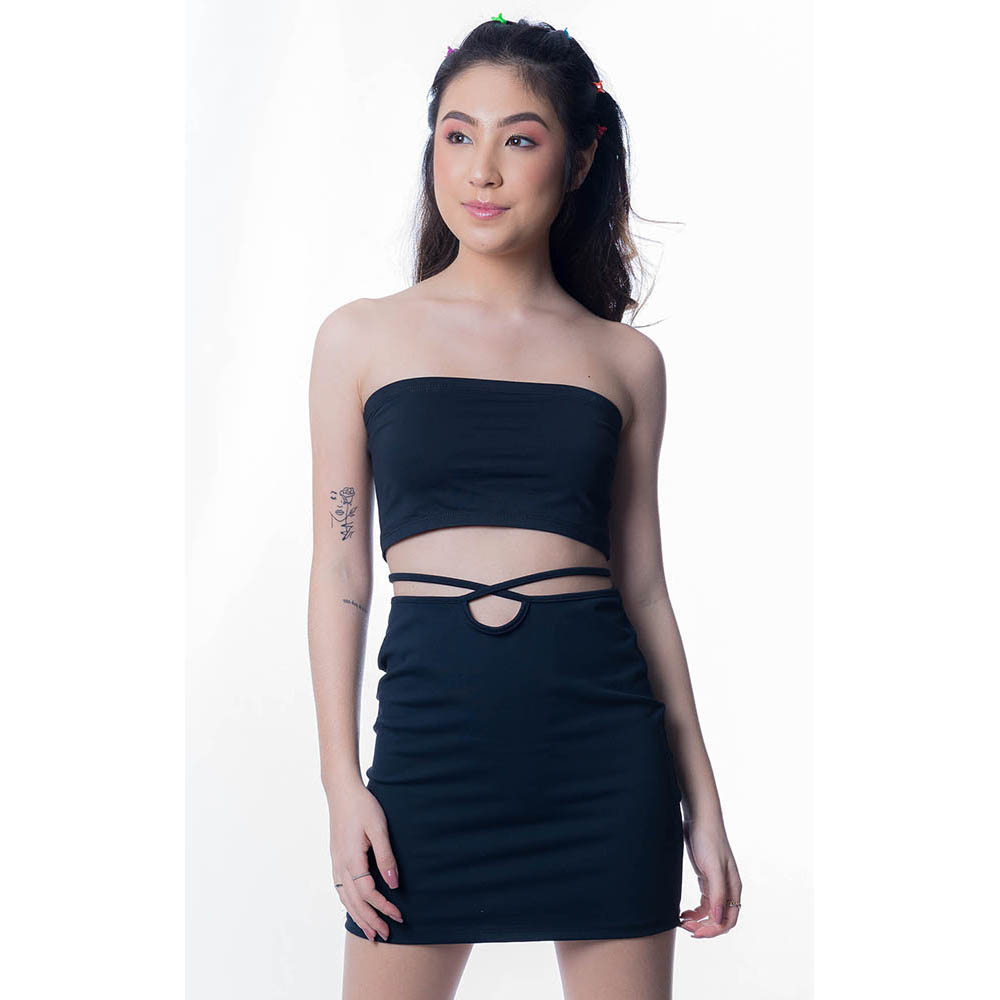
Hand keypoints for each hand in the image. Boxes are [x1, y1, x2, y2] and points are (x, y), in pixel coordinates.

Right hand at [328, 784, 403, 941]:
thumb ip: (386, 856)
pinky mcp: (336, 858)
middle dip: (370, 920)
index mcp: (351, 859)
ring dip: (358, 916)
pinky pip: (340, 889)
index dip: (383, 907)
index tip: (399, 916)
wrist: (341, 791)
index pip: (368, 893)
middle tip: (385, 935)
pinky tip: (354, 908)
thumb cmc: (363, 806)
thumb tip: (393, 883)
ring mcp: (336, 863)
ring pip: (345, 898)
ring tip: (370, 931)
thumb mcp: (379, 828)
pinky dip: (348, 904)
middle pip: (354, 902)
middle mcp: (340, 865)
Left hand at [678, 816, 741, 937]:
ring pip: (711, 914)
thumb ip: (717, 894)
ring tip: (682, 921)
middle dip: (704, 928)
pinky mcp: (706, 879)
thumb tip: (718, 920)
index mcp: (733, 888)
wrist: (699, 818)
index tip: (695, 932)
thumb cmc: (708, 840)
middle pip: (720, 920)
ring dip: (699, 921)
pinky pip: (704, 904)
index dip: (713, 931)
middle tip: (685, 927)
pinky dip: (695, 912)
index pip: (728, 921)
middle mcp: (727, 889)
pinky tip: (684, 912)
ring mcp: (717, 884)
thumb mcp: (712, 867)